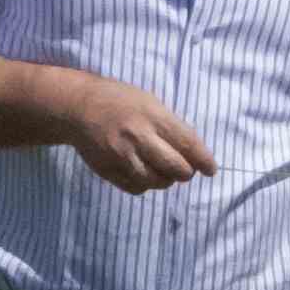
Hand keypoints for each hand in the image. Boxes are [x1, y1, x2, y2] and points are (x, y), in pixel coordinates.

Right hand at [44, 75, 214, 191]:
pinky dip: (145, 185)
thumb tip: (194, 152)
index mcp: (153, 116)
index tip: (211, 169)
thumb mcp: (149, 102)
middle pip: (176, 168)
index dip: (204, 160)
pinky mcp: (108, 170)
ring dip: (165, 180)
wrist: (78, 107)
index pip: (188, 144)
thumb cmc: (119, 101)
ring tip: (162, 170)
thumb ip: (170, 126)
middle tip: (184, 169)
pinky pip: (136, 188)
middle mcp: (139, 137)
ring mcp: (122, 156)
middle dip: (185, 172)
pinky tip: (143, 174)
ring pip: (157, 182)